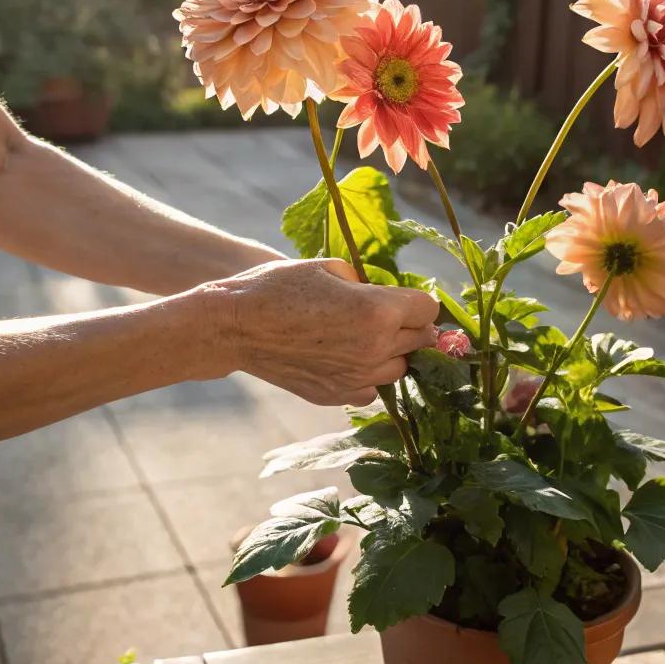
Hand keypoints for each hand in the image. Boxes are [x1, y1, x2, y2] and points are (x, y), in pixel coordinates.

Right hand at [191, 258, 439, 405]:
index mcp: (378, 311)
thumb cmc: (279, 286)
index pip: (429, 309)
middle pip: (421, 340)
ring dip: (392, 353)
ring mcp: (356, 377)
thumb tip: (387, 298)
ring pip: (400, 369)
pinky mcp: (337, 395)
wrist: (235, 325)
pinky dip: (367, 376)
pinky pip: (371, 390)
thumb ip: (369, 284)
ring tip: (365, 336)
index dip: (418, 301)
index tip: (406, 298)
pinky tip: (347, 358)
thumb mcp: (330, 268)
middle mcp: (375, 349)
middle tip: (388, 315)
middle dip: (410, 326)